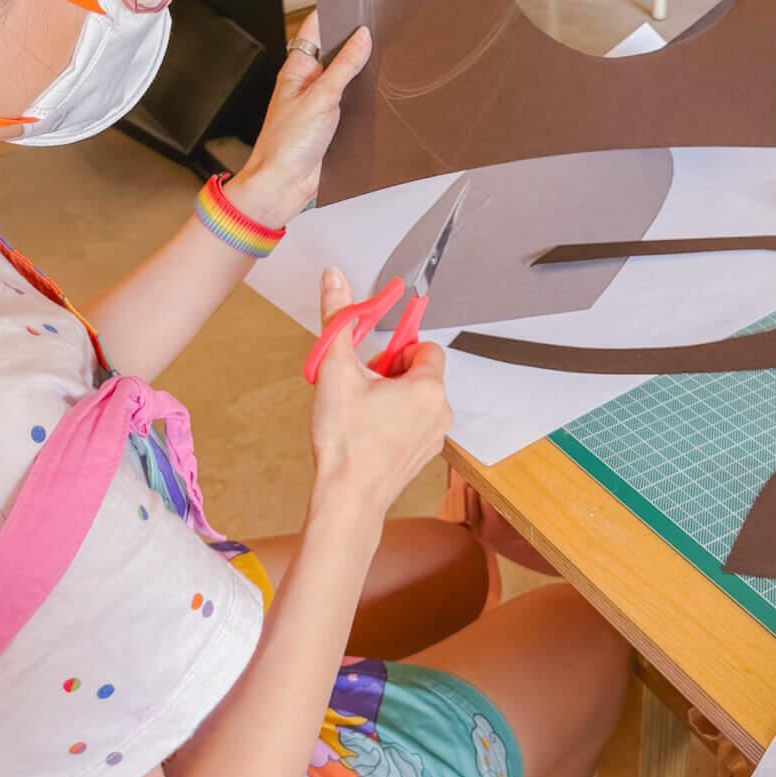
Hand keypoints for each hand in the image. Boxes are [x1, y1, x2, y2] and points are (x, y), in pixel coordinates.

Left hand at [224, 15, 370, 230]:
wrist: (284, 184)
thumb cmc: (285, 144)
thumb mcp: (320, 98)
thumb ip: (344, 66)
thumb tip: (362, 37)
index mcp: (298, 68)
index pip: (316, 28)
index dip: (335, 13)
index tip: (358, 2)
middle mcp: (309, 82)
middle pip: (336, 51)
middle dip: (357, 43)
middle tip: (381, 31)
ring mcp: (322, 102)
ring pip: (348, 77)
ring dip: (363, 73)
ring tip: (385, 60)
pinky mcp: (334, 122)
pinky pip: (354, 102)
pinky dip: (366, 97)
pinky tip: (381, 93)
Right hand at [309, 268, 451, 519]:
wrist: (347, 499)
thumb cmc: (345, 442)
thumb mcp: (336, 371)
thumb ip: (338, 318)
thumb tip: (335, 277)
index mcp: (427, 388)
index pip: (425, 348)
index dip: (395, 350)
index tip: (373, 362)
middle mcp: (440, 412)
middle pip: (420, 373)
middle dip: (391, 374)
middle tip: (362, 388)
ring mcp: (434, 437)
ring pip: (416, 399)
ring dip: (392, 397)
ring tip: (362, 413)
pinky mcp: (423, 456)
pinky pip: (414, 423)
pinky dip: (395, 421)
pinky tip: (368, 433)